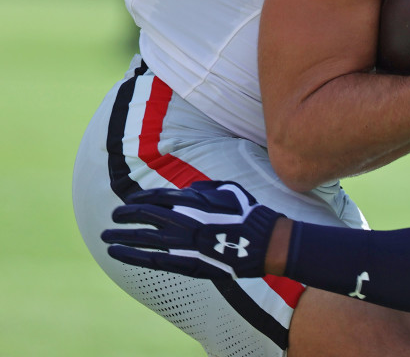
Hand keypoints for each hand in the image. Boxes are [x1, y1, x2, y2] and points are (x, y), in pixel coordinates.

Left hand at [102, 181, 282, 279]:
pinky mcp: (186, 263)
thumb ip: (204, 188)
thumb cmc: (249, 212)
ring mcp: (183, 243)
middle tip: (113, 218)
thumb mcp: (228, 189)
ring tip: (105, 237)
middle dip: (125, 216)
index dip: (139, 200)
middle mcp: (183, 219)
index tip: (129, 203)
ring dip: (121, 237)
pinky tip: (117, 254)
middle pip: (144, 216)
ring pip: (143, 238)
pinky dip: (132, 256)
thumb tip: (187, 190)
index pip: (156, 197)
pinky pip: (152, 259)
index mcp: (193, 200)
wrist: (263, 242)